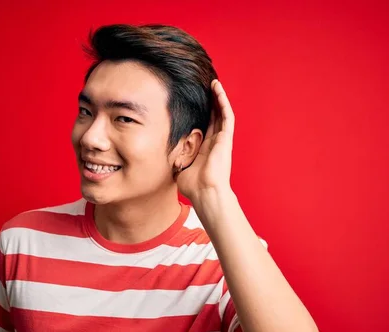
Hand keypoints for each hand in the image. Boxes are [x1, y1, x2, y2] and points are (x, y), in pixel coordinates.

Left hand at [176, 79, 235, 202]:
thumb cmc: (193, 186)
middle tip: (205, 87)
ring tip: (213, 83)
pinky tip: (218, 89)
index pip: (204, 126)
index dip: (201, 113)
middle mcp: (215, 142)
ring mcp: (222, 140)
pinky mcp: (226, 139)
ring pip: (222, 113)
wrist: (205, 192)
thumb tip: (162, 154)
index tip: (195, 101)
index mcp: (205, 148)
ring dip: (218, 97)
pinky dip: (223, 101)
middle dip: (210, 102)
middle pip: (214, 116)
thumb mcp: (179, 167)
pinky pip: (227, 116)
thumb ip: (174, 157)